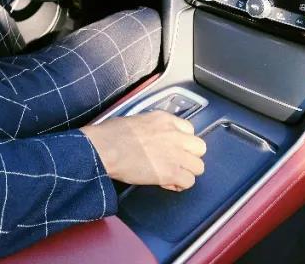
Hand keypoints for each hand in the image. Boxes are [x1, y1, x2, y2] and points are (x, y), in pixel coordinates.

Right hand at [81, 111, 206, 191]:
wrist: (105, 148)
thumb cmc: (111, 134)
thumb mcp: (135, 120)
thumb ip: (151, 127)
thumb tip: (150, 137)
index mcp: (164, 119)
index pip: (189, 129)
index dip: (182, 141)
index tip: (173, 147)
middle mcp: (175, 135)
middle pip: (200, 147)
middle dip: (190, 156)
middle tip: (176, 162)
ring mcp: (175, 154)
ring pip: (198, 167)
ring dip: (186, 172)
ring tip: (172, 175)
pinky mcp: (171, 172)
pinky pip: (189, 182)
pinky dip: (179, 185)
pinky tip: (167, 184)